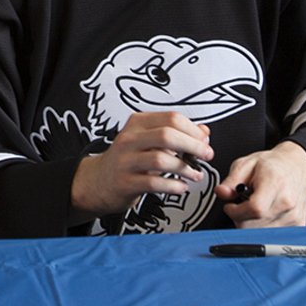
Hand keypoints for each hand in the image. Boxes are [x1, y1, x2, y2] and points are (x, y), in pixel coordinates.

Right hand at [71, 112, 212, 220]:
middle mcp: (129, 139)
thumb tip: (204, 132)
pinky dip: (173, 186)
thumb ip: (177, 135)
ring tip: (195, 174)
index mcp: (137, 123)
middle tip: (206, 156)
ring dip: (185, 168)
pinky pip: (154, 183)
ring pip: (161, 159)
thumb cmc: (128, 160)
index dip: (193, 130)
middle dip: (193, 146)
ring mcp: (125, 161)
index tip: (204, 141)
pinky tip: (181, 187)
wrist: (99, 181)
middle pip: (167, 135)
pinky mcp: (125, 182)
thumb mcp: (149, 141)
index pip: (171, 118)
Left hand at [216, 140, 305, 227]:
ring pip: (262, 233)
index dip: (236, 212)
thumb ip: (231, 180)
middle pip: (255, 225)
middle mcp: (287, 203)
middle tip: (240, 207)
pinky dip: (263, 227)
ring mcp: (294, 216)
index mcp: (275, 184)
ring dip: (251, 224)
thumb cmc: (273, 165)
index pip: (255, 209)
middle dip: (239, 219)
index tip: (229, 207)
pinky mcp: (298, 225)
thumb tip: (221, 192)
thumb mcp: (246, 164)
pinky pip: (272, 235)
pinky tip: (264, 214)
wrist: (298, 167)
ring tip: (254, 208)